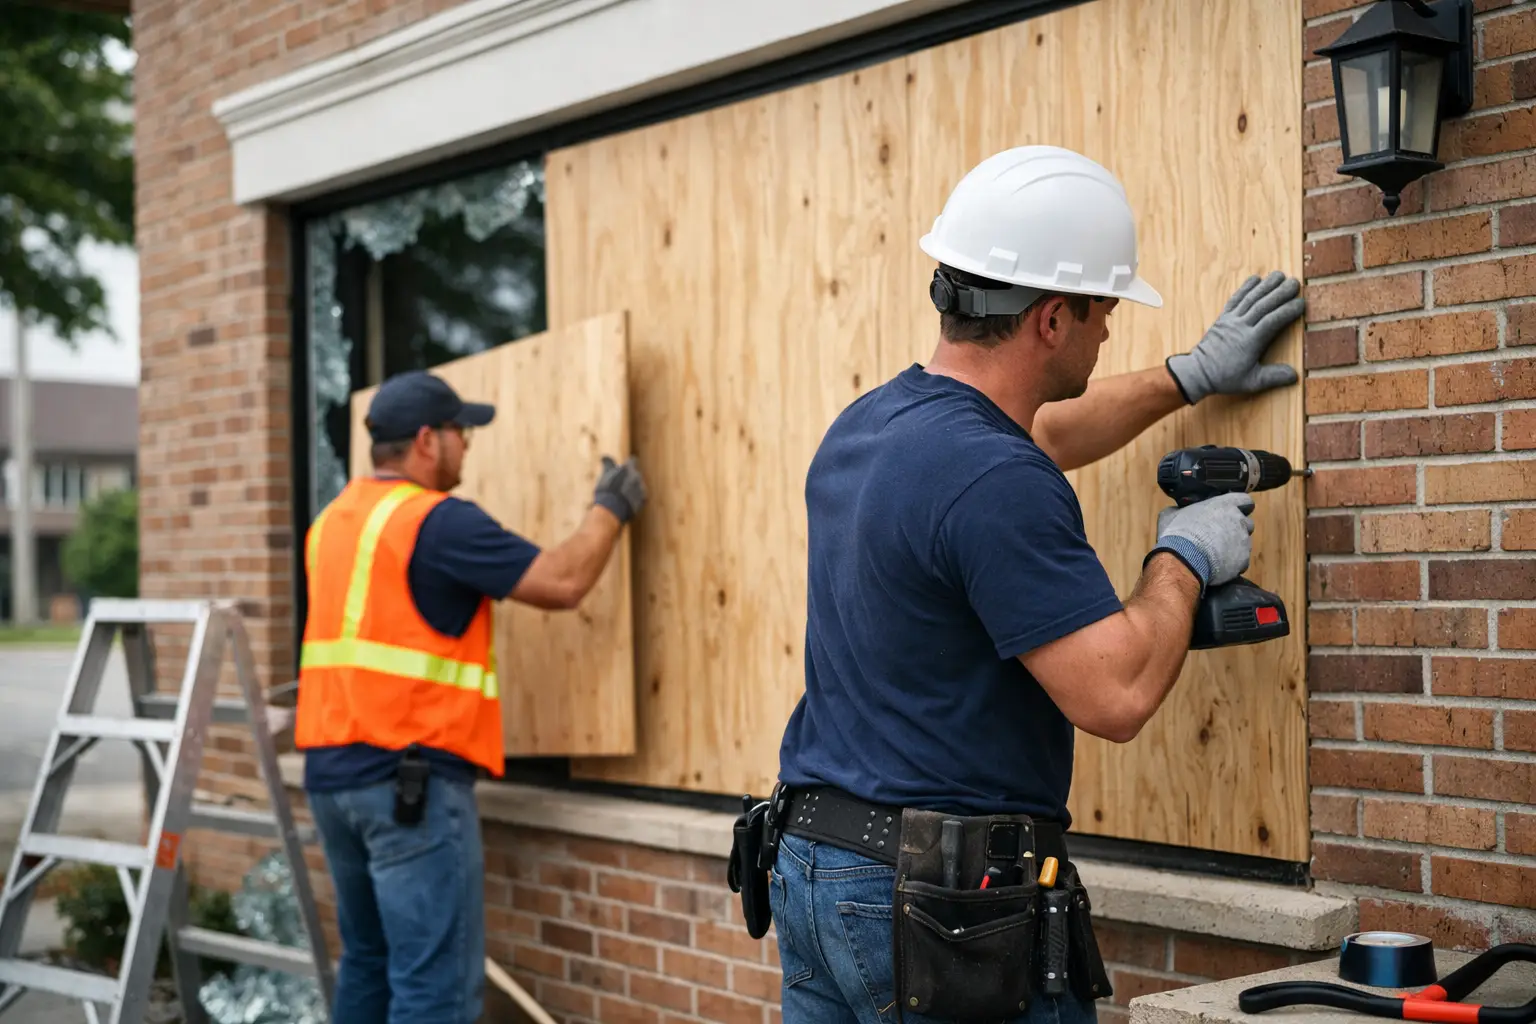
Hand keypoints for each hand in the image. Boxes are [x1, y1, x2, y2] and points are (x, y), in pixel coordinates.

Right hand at [593, 455, 646, 522]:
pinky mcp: (643, 501)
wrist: (611, 510)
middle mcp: (637, 477)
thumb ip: (608, 464)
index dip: (628, 463)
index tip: (625, 466)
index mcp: (629, 468)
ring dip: (632, 489)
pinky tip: (625, 503)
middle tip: (618, 484)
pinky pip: (640, 497)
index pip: (632, 461)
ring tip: (620, 496)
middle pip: (635, 475)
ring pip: (638, 486)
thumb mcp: (605, 475)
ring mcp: (641, 489)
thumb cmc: (606, 490)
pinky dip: (634, 499)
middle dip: (628, 478)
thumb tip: (604, 456)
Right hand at [1147, 492, 1254, 590]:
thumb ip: (1179, 509)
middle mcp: (1239, 521)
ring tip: (1216, 553)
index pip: (1245, 500)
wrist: (1185, 559)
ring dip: (1234, 546)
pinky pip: (1241, 561)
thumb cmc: (1178, 533)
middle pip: (1247, 523)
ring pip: (1244, 543)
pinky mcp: (1243, 560)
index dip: (1241, 506)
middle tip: (1221, 535)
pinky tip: (1218, 565)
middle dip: (1237, 528)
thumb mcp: (1170, 515)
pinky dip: (1232, 563)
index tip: (1234, 511)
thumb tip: (1176, 510)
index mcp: (1224, 505)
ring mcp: (1243, 541)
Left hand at [1166, 271, 1304, 404]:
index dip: (1287, 311)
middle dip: (1280, 292)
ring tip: (1279, 275)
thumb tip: (1294, 376)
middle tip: (1295, 282)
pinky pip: (1235, 299)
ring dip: (1265, 285)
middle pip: (1263, 305)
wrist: (1197, 372)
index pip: (1272, 321)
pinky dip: (1245, 288)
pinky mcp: (1223, 317)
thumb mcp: (1251, 382)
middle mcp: (1241, 326)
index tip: (1301, 303)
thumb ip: (1273, 377)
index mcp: (1250, 341)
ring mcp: (1231, 320)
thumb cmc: (1225, 378)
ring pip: (1250, 298)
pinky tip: (1255, 279)